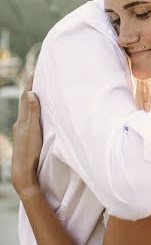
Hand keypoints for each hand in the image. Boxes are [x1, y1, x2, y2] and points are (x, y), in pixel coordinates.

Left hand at [11, 74, 42, 200]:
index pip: (27, 98)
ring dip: (31, 102)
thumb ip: (33, 112)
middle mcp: (20, 124)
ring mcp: (22, 132)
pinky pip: (29, 120)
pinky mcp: (25, 139)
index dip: (30, 85)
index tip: (33, 73)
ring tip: (36, 93)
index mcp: (22, 120)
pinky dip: (32, 113)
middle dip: (30, 90)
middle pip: (25, 103)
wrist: (23, 171)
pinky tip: (35, 116)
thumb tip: (31, 93)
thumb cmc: (29, 151)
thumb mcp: (33, 130)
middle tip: (35, 79)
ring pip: (27, 112)